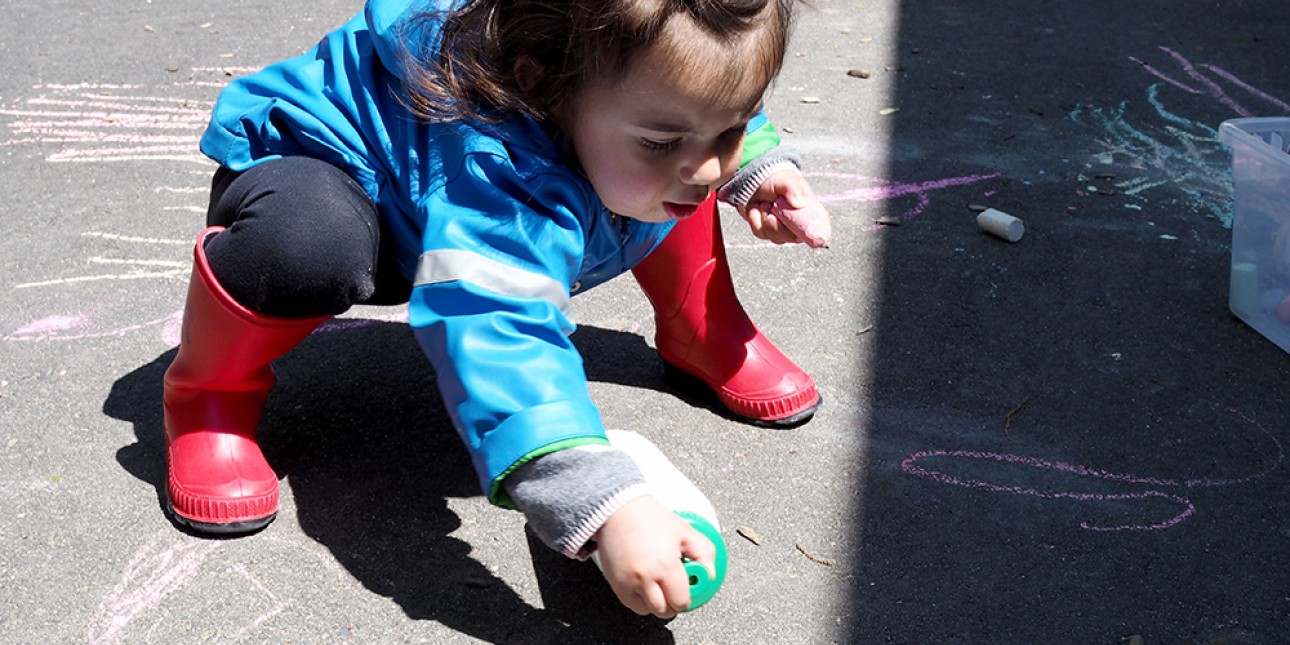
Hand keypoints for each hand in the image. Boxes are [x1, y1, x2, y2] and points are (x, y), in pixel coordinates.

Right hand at [593, 495, 716, 617]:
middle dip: (672, 602)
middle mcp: (645, 578)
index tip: (687, 588)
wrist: (618, 509)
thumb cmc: (650, 517)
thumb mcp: (685, 531)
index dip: (686, 597)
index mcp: (665, 565)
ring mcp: (627, 582)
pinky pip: (630, 603)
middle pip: (664, 611)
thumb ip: (704, 553)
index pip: (681, 601)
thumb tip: (709, 574)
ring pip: (647, 610)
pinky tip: (644, 581)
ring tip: (657, 582)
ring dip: (655, 602)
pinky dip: (639, 598)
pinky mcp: (615, 583)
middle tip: (674, 587)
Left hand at [738, 168, 829, 244]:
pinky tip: (755, 209)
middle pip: (793, 238)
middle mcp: (797, 224)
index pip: (818, 230)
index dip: (813, 235)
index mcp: (809, 213)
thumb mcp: (786, 180)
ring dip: (766, 221)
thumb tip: (799, 204)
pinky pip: (761, 234)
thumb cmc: (777, 180)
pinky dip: (755, 221)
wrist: (755, 181)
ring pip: (776, 238)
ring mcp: (782, 230)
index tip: (798, 229)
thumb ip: (792, 189)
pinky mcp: (767, 232)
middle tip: (771, 214)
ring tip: (763, 204)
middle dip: (780, 228)